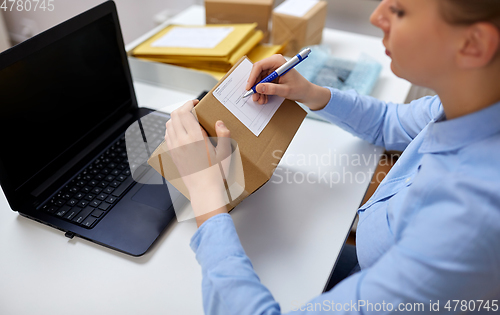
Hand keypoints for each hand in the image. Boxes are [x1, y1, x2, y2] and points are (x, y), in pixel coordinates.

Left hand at [164, 100, 230, 225]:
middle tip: (192, 110)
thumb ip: (224, 135)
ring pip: (168, 125)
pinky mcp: (173, 155)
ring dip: (176, 119)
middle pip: (174, 116)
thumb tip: (220, 123)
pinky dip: (172, 129)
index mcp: (194, 138)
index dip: (188, 104)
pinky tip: (182, 133)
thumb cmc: (215, 174)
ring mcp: (175, 148)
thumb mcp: (225, 153)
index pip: (184, 113)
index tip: (195, 103)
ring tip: (187, 120)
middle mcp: (181, 141)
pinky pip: (167, 136)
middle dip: (182, 109)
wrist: (204, 190)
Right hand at [245, 54, 330, 110]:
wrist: (306, 92)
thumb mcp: (285, 90)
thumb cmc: (299, 88)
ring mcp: (272, 69)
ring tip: (260, 101)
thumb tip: (258, 88)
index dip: (252, 77)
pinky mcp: (272, 76)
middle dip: (255, 86)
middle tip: (254, 97)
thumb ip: (271, 89)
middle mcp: (273, 63)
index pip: (259, 66)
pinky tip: (264, 99)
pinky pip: (263, 83)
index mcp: (277, 61)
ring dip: (258, 91)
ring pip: (259, 80)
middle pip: (257, 73)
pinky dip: (262, 91)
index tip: (249, 88)